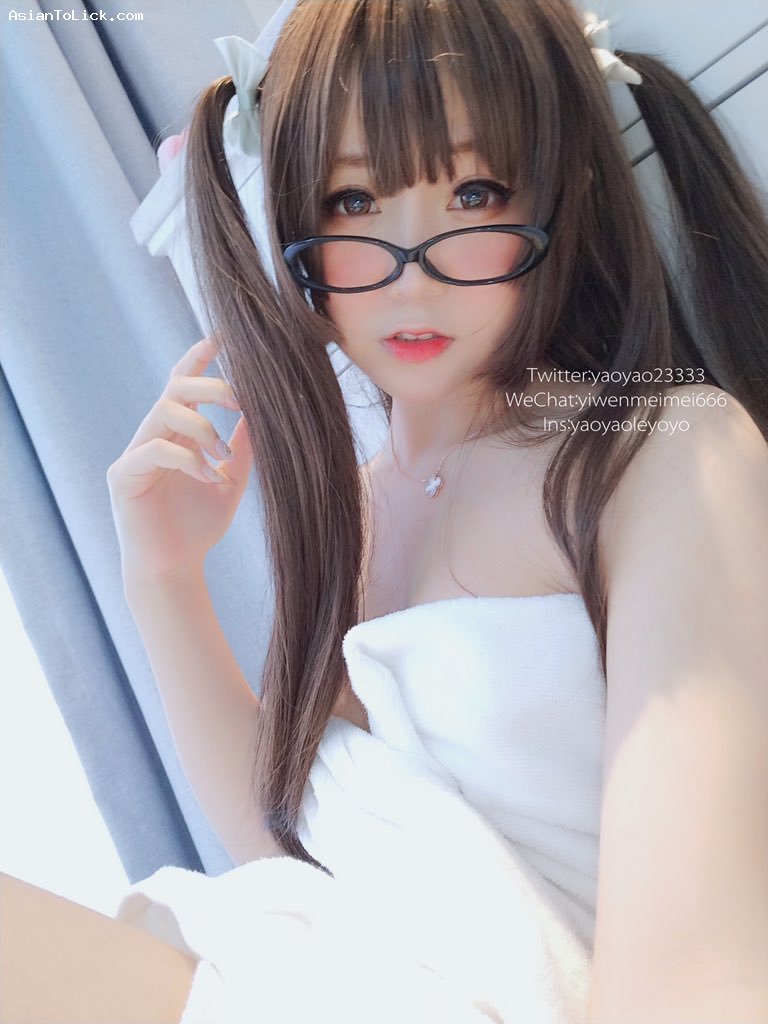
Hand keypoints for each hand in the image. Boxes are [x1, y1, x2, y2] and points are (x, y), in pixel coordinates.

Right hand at [107, 336, 253, 584]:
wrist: (174, 569)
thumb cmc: (199, 527)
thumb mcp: (231, 480)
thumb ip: (243, 448)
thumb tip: (263, 412)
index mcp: (176, 433)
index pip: (183, 384)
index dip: (198, 357)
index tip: (222, 336)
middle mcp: (152, 436)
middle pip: (176, 389)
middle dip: (210, 387)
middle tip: (241, 401)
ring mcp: (135, 454)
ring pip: (164, 413)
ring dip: (202, 429)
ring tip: (221, 457)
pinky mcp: (123, 477)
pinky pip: (153, 451)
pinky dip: (186, 460)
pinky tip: (209, 477)